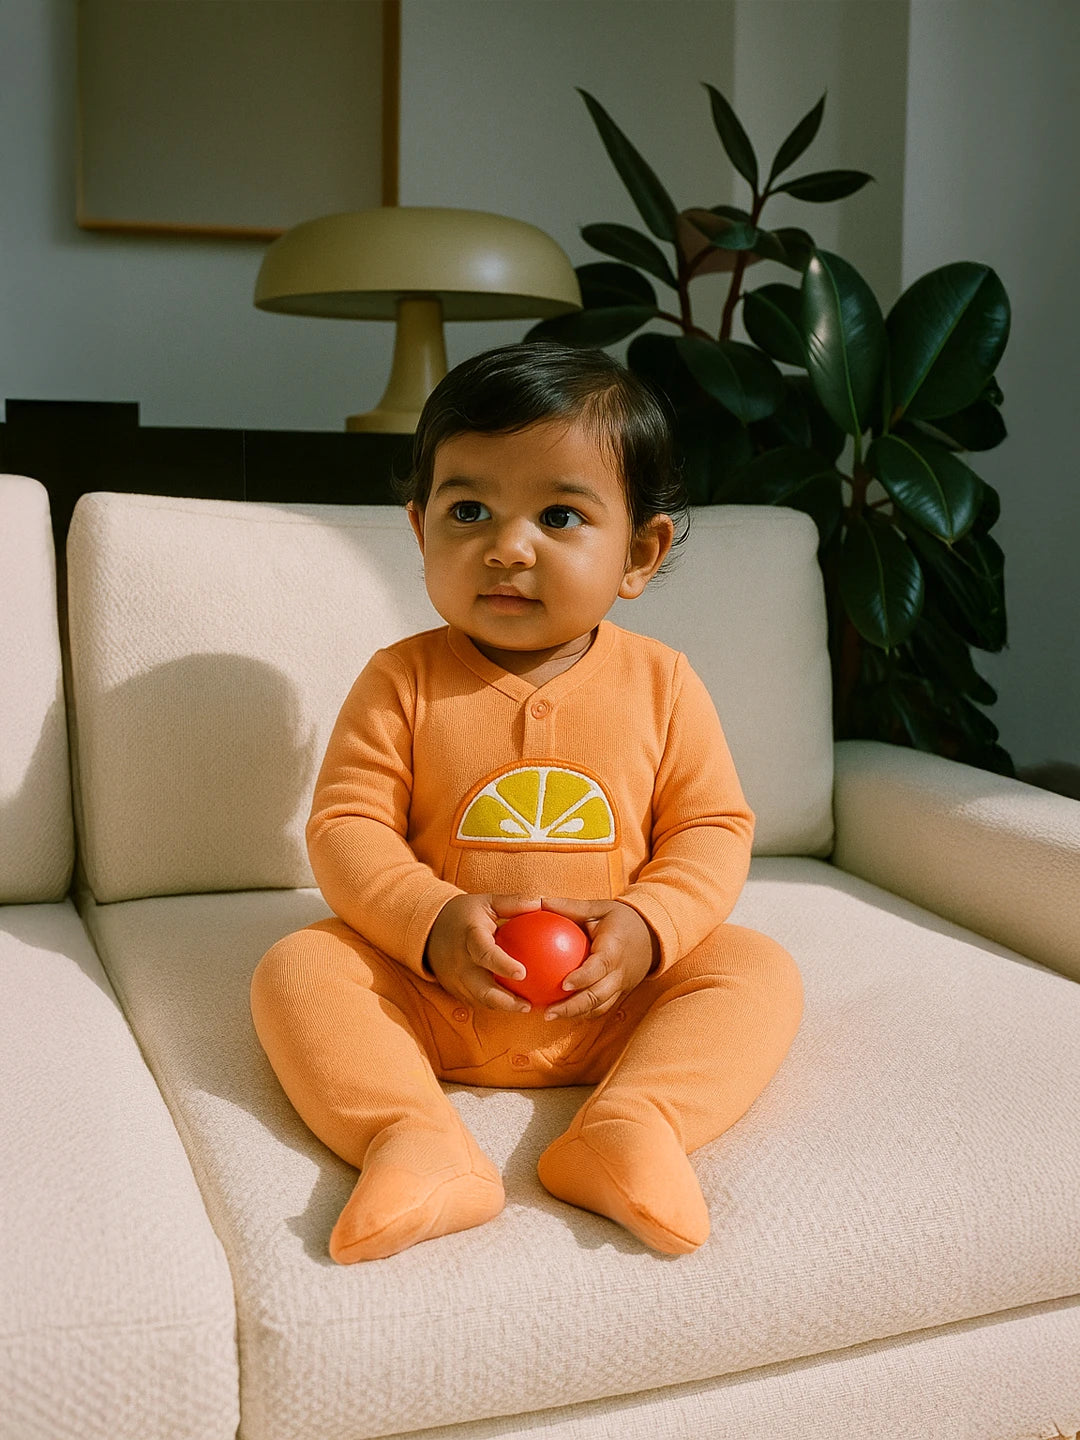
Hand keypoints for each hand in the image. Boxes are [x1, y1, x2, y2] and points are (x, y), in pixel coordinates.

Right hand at [426, 893, 539, 1012]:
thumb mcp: (487, 902)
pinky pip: (475, 1000)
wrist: (429, 928)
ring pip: (480, 999)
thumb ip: (513, 903)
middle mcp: (459, 961)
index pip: (484, 953)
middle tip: (528, 1005)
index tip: (522, 973)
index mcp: (469, 937)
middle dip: (505, 1001)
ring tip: (526, 1008)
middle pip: (481, 988)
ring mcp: (454, 978)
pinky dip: (494, 1005)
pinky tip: (513, 1005)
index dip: (502, 965)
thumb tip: (540, 902)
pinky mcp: (453, 988)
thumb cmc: (466, 914)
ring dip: (502, 1007)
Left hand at [538, 898, 658, 1021]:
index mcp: (615, 949)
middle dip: (573, 1007)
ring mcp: (622, 985)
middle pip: (598, 995)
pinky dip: (584, 1012)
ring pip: (600, 1006)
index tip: (563, 984)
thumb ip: (570, 907)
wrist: (653, 934)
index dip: (583, 978)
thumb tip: (540, 901)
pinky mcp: (621, 993)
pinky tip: (563, 1013)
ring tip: (551, 1016)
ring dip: (576, 1014)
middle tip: (548, 1013)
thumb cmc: (622, 919)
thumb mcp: (599, 908)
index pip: (599, 967)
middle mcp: (620, 971)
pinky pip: (602, 1007)